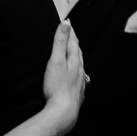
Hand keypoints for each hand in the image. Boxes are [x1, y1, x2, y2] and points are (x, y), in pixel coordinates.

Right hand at [42, 19, 85, 134]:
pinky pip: (79, 80)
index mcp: (74, 61)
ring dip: (77, 58)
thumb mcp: (56, 61)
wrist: (63, 112)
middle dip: (74, 43)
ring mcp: (79, 83)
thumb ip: (60, 42)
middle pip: (78, 54)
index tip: (68, 23)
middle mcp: (80, 71)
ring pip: (80, 67)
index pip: (73, 43)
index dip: (70, 32)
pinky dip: (77, 74)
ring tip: (74, 54)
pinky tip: (75, 78)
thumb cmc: (57, 87)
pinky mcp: (76, 94)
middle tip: (71, 36)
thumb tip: (66, 23)